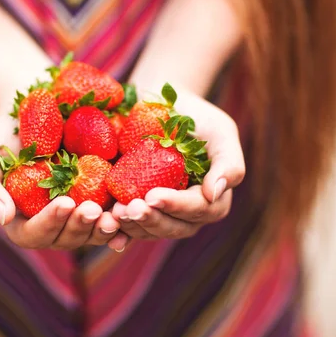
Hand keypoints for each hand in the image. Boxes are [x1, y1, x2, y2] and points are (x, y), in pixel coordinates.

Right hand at [0, 114, 125, 249]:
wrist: (33, 109)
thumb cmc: (2, 135)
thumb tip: (3, 217)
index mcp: (22, 220)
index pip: (33, 234)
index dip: (50, 223)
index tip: (64, 202)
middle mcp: (52, 222)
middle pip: (67, 238)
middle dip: (81, 227)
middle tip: (94, 210)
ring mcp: (78, 211)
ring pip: (92, 232)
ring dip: (105, 228)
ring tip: (116, 216)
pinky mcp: (100, 197)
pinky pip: (113, 214)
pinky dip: (124, 217)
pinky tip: (134, 210)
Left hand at [111, 91, 244, 240]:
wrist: (160, 104)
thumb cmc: (195, 117)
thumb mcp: (219, 131)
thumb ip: (228, 163)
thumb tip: (214, 193)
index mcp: (211, 198)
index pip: (198, 209)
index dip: (176, 205)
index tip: (152, 195)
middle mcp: (188, 213)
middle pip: (174, 227)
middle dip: (151, 220)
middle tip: (128, 209)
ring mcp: (162, 214)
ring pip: (150, 231)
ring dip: (132, 226)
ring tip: (114, 213)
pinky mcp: (138, 209)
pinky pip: (130, 228)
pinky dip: (119, 232)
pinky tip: (107, 229)